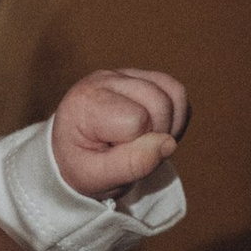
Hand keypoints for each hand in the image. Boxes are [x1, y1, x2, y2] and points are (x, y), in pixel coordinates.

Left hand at [51, 67, 188, 199]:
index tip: (114, 154)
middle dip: (158, 135)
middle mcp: (103, 80)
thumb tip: (168, 143)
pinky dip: (175, 117)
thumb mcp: (96, 176)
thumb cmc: (83, 164)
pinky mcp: (141, 76)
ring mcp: (123, 74)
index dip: (137, 145)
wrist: (73, 151)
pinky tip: (154, 130)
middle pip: (159, 102)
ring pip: (174, 93)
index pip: (136, 119)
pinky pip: (176, 92)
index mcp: (85, 103)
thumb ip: (131, 164)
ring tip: (144, 141)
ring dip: (170, 127)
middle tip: (134, 151)